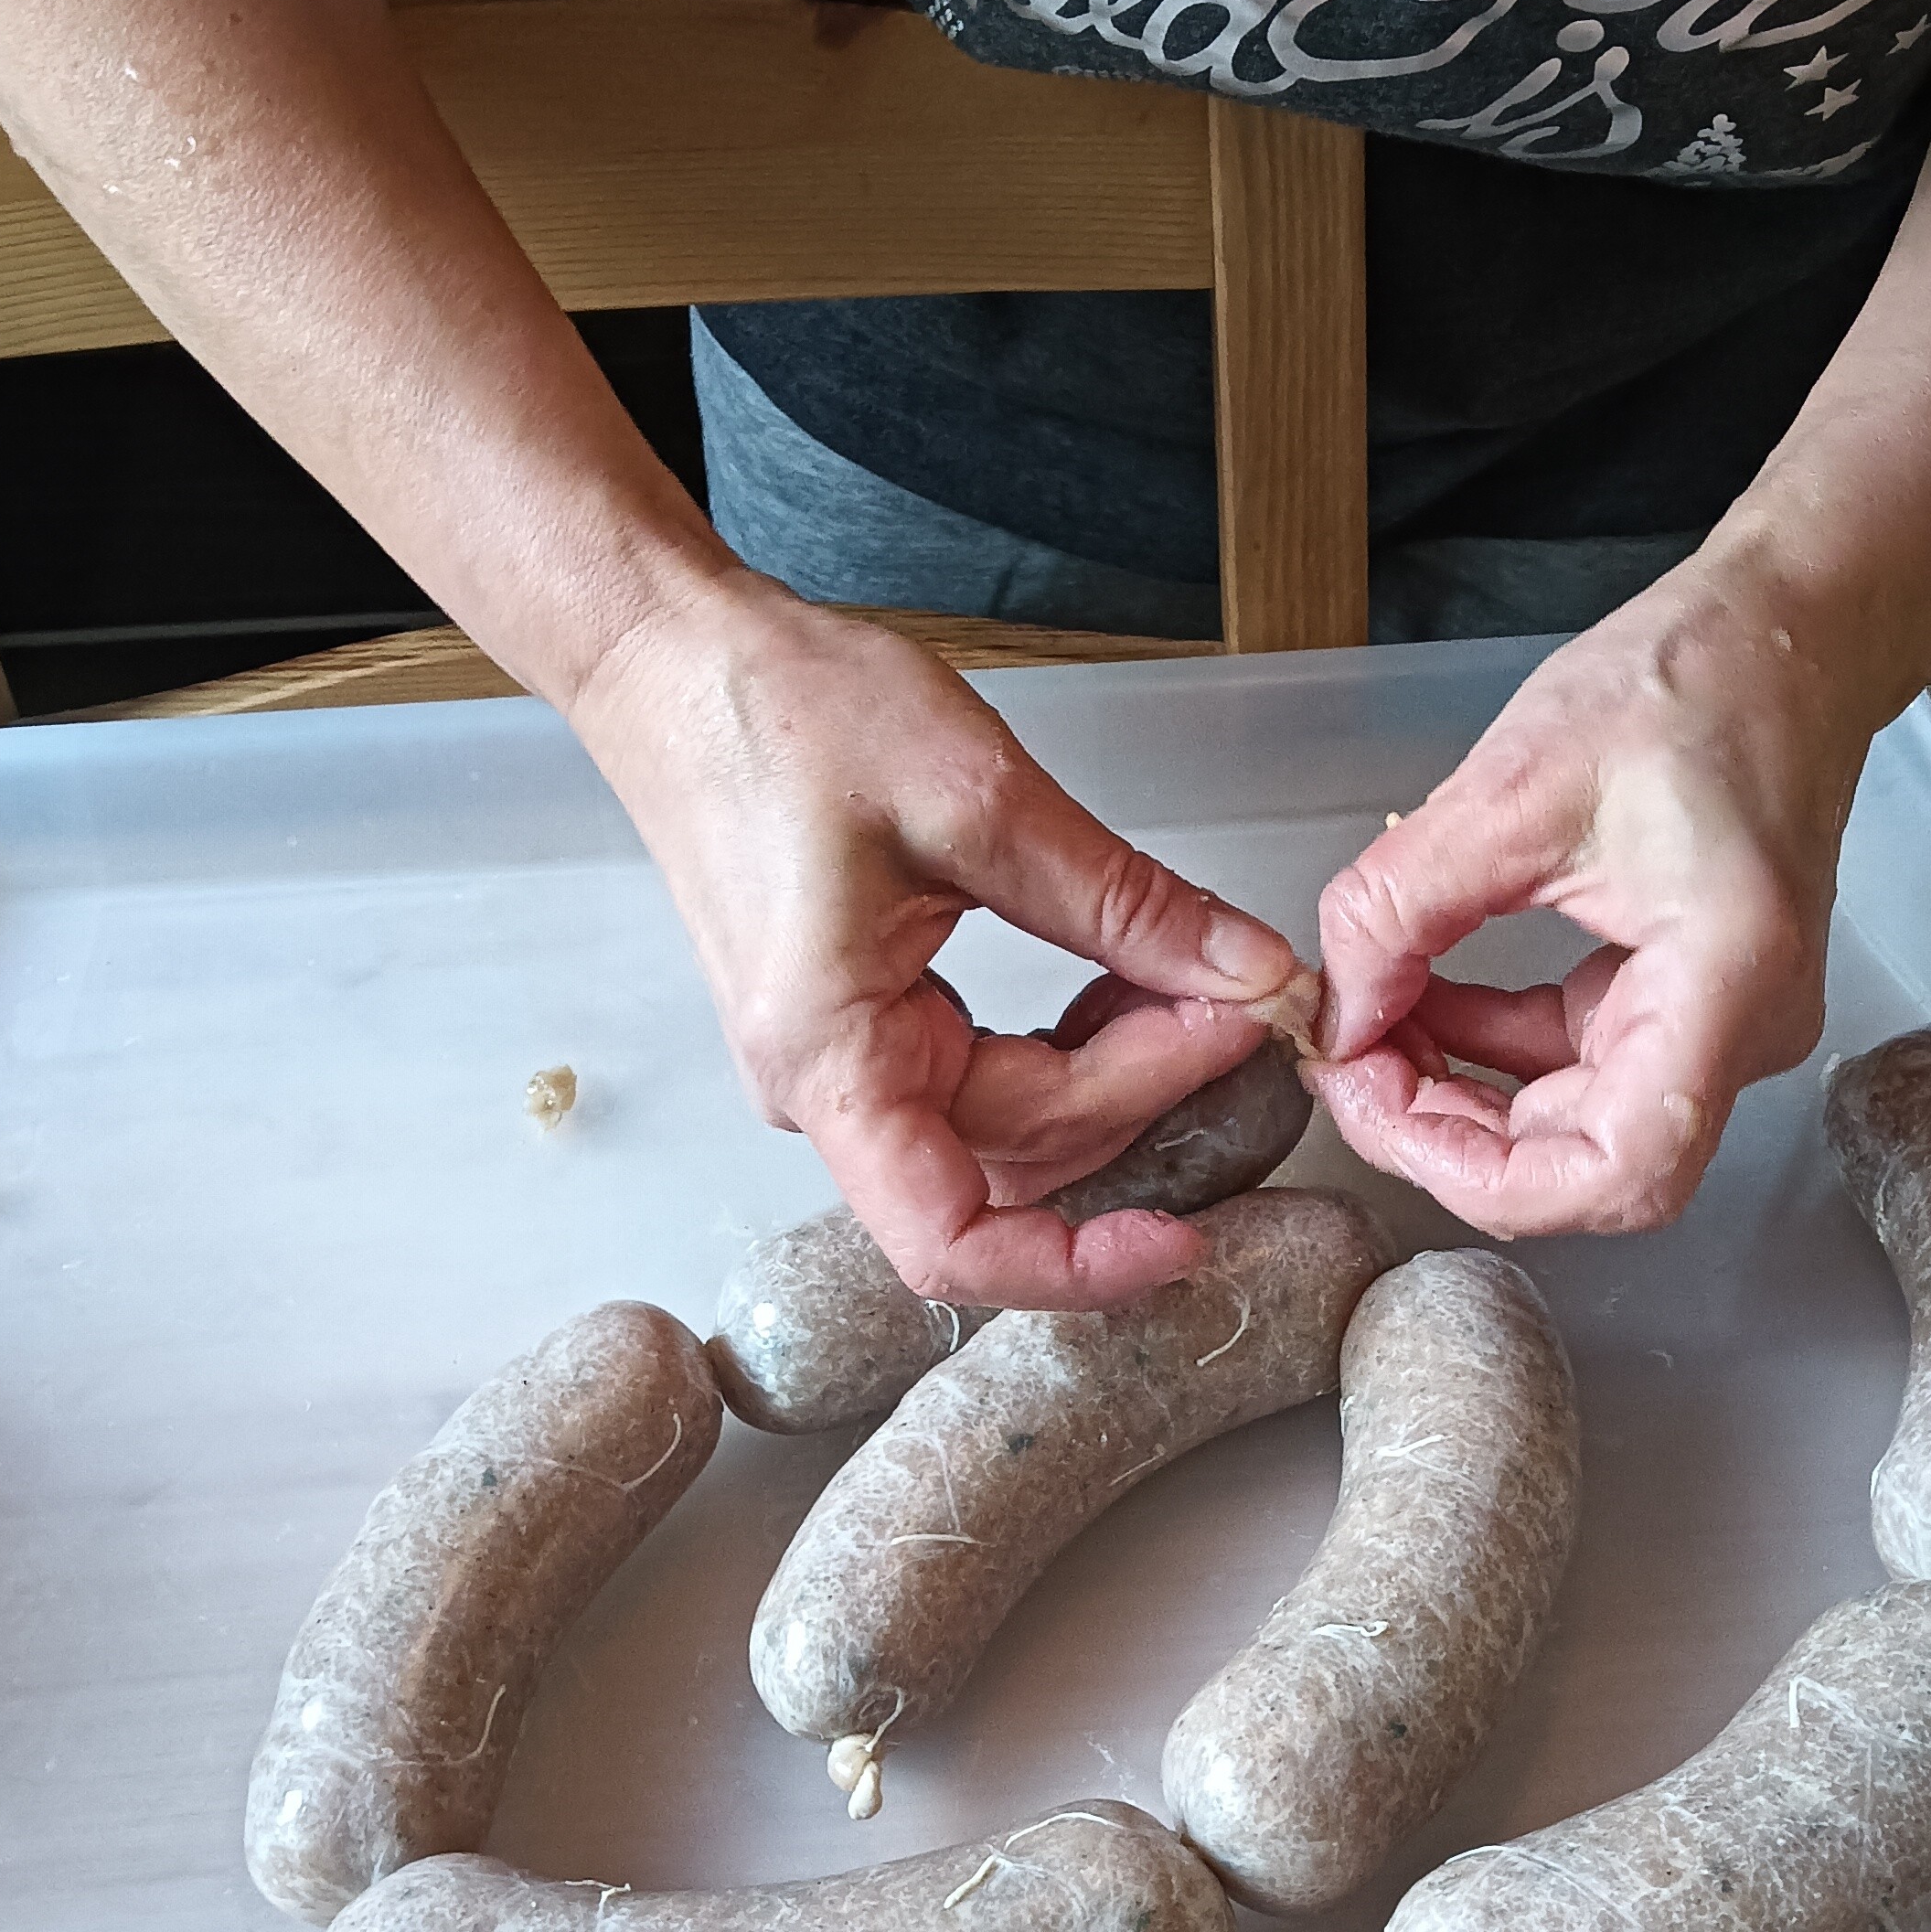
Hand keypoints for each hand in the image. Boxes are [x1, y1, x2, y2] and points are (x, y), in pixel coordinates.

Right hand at [577, 574, 1296, 1304]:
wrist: (678, 661)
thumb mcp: (979, 798)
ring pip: (1019, 1124)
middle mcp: (828, 1088)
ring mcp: (849, 1061)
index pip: (951, 1244)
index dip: (1075, 1270)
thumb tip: (1253, 975)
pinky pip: (994, 1075)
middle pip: (1018, 1163)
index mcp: (829, 1060)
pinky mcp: (872, 1024)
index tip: (1186, 1236)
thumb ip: (1125, 905)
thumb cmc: (781, 714)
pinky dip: (1077, 1044)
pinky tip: (1134, 979)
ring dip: (1118, 1071)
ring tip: (1200, 982)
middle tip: (1243, 999)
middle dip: (1141, 1095)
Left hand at [1313, 574, 1868, 1236]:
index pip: (1613, 1174)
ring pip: (1570, 1129)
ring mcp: (1720, 1027)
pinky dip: (1491, 1049)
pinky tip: (1421, 998)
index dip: (1476, 1173)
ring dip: (1459, 1094)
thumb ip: (1400, 909)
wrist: (1788, 635)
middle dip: (1446, 1134)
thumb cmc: (1689, 683)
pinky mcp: (1686, 1003)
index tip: (1373, 1103)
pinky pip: (1576, 1067)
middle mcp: (1742, 1034)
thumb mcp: (1509, 788)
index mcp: (1728, 987)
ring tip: (1368, 1025)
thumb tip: (1334, 1016)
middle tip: (1345, 1065)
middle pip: (1582, 1168)